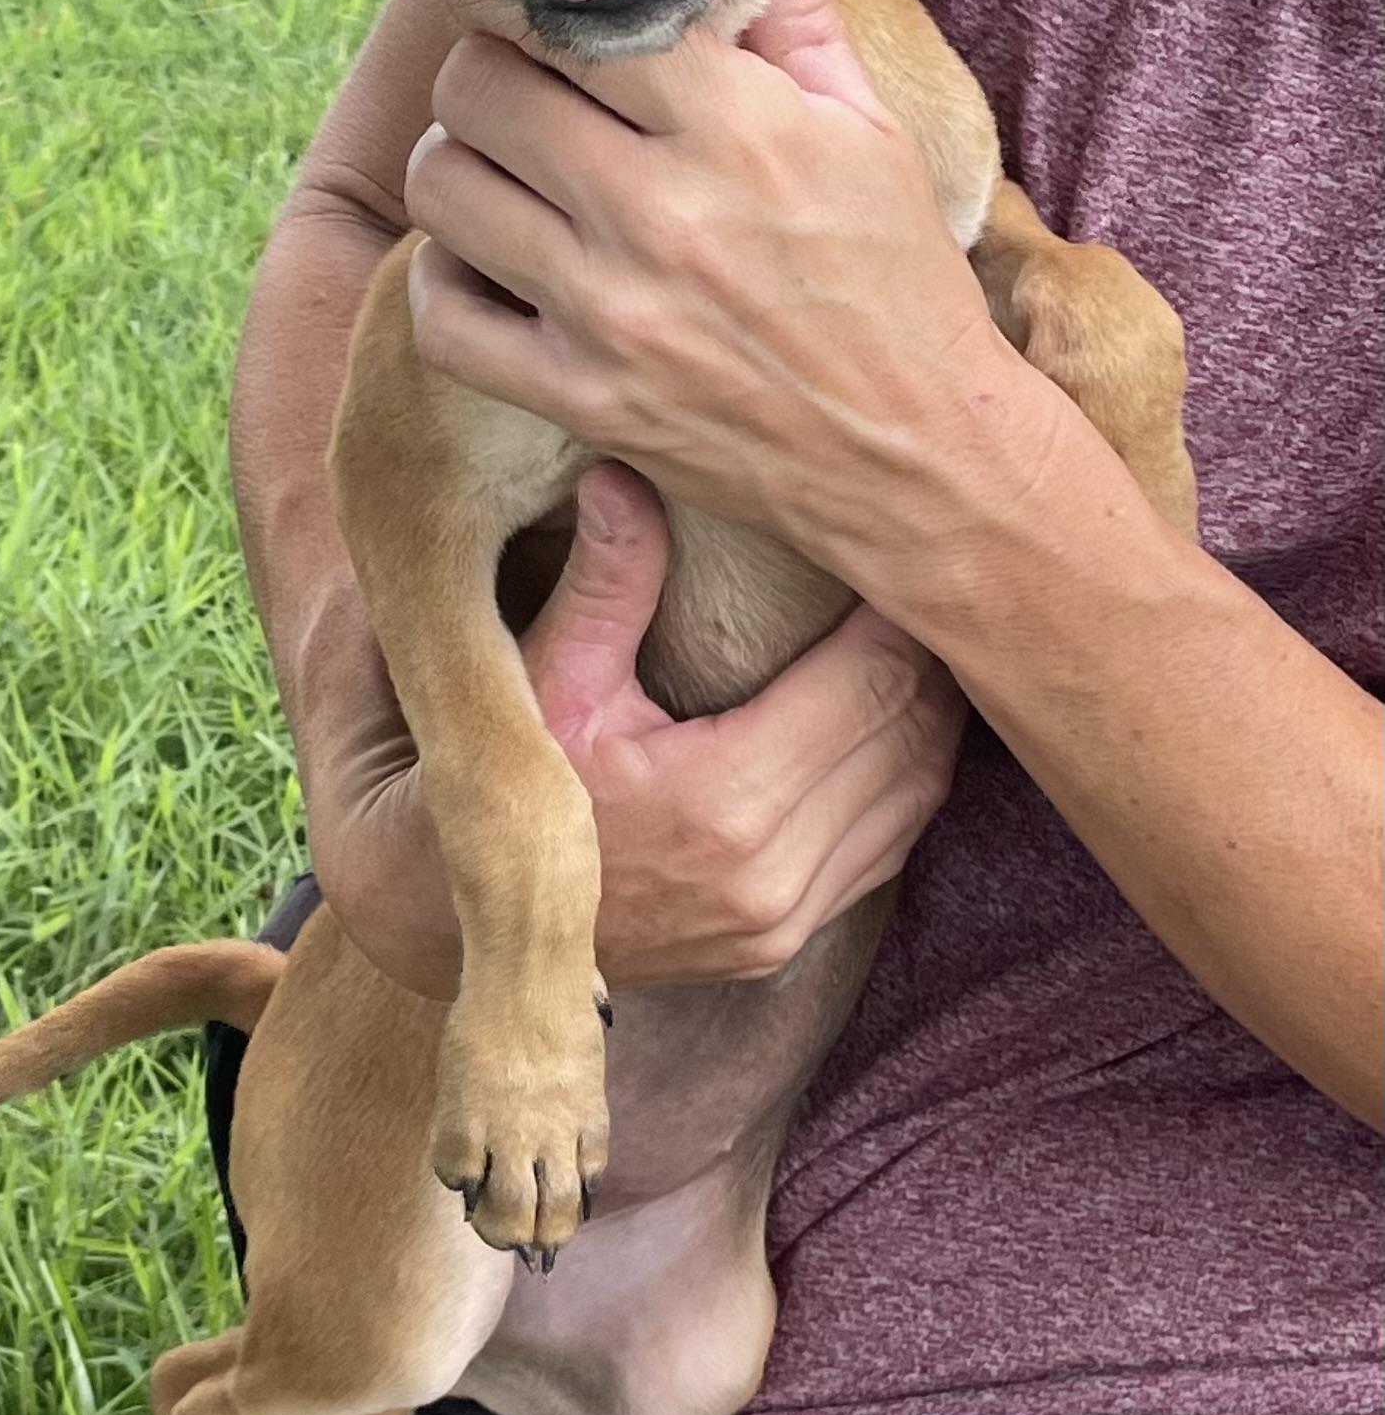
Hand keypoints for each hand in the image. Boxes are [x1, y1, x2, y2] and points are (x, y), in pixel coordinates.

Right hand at [308, 459, 961, 992]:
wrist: (482, 928)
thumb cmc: (510, 793)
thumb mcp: (547, 680)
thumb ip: (606, 581)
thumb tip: (622, 471)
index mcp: (726, 798)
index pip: (870, 682)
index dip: (903, 613)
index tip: (904, 549)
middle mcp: (772, 873)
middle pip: (909, 735)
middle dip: (932, 655)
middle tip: (933, 578)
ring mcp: (783, 919)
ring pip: (916, 796)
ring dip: (932, 718)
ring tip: (932, 640)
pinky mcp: (782, 943)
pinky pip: (887, 849)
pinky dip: (907, 781)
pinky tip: (899, 723)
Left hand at [404, 0, 1044, 624]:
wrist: (920, 459)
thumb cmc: (895, 281)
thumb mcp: (865, 127)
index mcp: (735, 126)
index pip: (575, 12)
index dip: (549, 0)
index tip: (555, 12)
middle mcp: (659, 212)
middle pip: (480, 87)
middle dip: (489, 73)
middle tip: (520, 90)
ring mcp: (610, 312)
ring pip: (445, 189)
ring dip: (458, 167)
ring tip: (502, 172)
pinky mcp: (583, 400)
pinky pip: (443, 319)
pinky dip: (447, 284)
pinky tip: (492, 269)